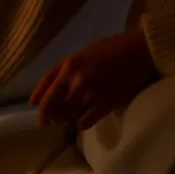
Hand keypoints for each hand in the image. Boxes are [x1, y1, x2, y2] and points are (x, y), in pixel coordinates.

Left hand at [30, 29, 157, 130]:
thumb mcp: (83, 53)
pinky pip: (85, 121)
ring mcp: (90, 92)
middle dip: (46, 115)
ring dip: (65, 118)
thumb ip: (67, 69)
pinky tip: (83, 121)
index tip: (33, 106)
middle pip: (52, 104)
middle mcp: (75, 79)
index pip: (45, 85)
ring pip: (67, 114)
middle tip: (47, 122)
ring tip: (68, 118)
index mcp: (68, 64)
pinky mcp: (106, 103)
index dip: (38, 97)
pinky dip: (81, 124)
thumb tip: (54, 88)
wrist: (141, 51)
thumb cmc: (112, 49)